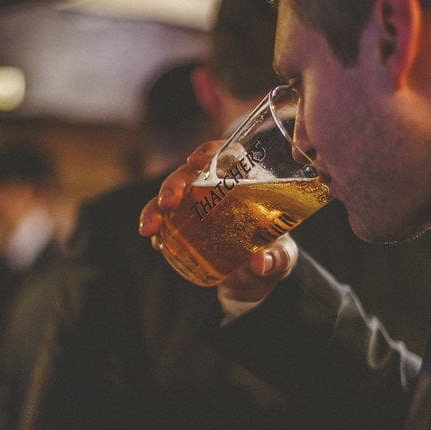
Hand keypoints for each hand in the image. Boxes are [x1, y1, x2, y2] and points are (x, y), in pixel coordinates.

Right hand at [139, 141, 298, 303]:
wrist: (253, 278)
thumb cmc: (272, 254)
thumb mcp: (280, 257)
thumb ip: (275, 259)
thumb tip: (259, 263)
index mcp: (245, 184)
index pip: (227, 156)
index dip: (210, 152)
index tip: (196, 161)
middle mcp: (216, 189)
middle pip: (191, 173)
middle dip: (174, 184)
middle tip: (168, 203)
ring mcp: (196, 205)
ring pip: (171, 195)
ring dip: (155, 207)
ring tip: (150, 227)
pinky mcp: (182, 225)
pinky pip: (163, 218)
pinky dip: (153, 224)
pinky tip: (152, 238)